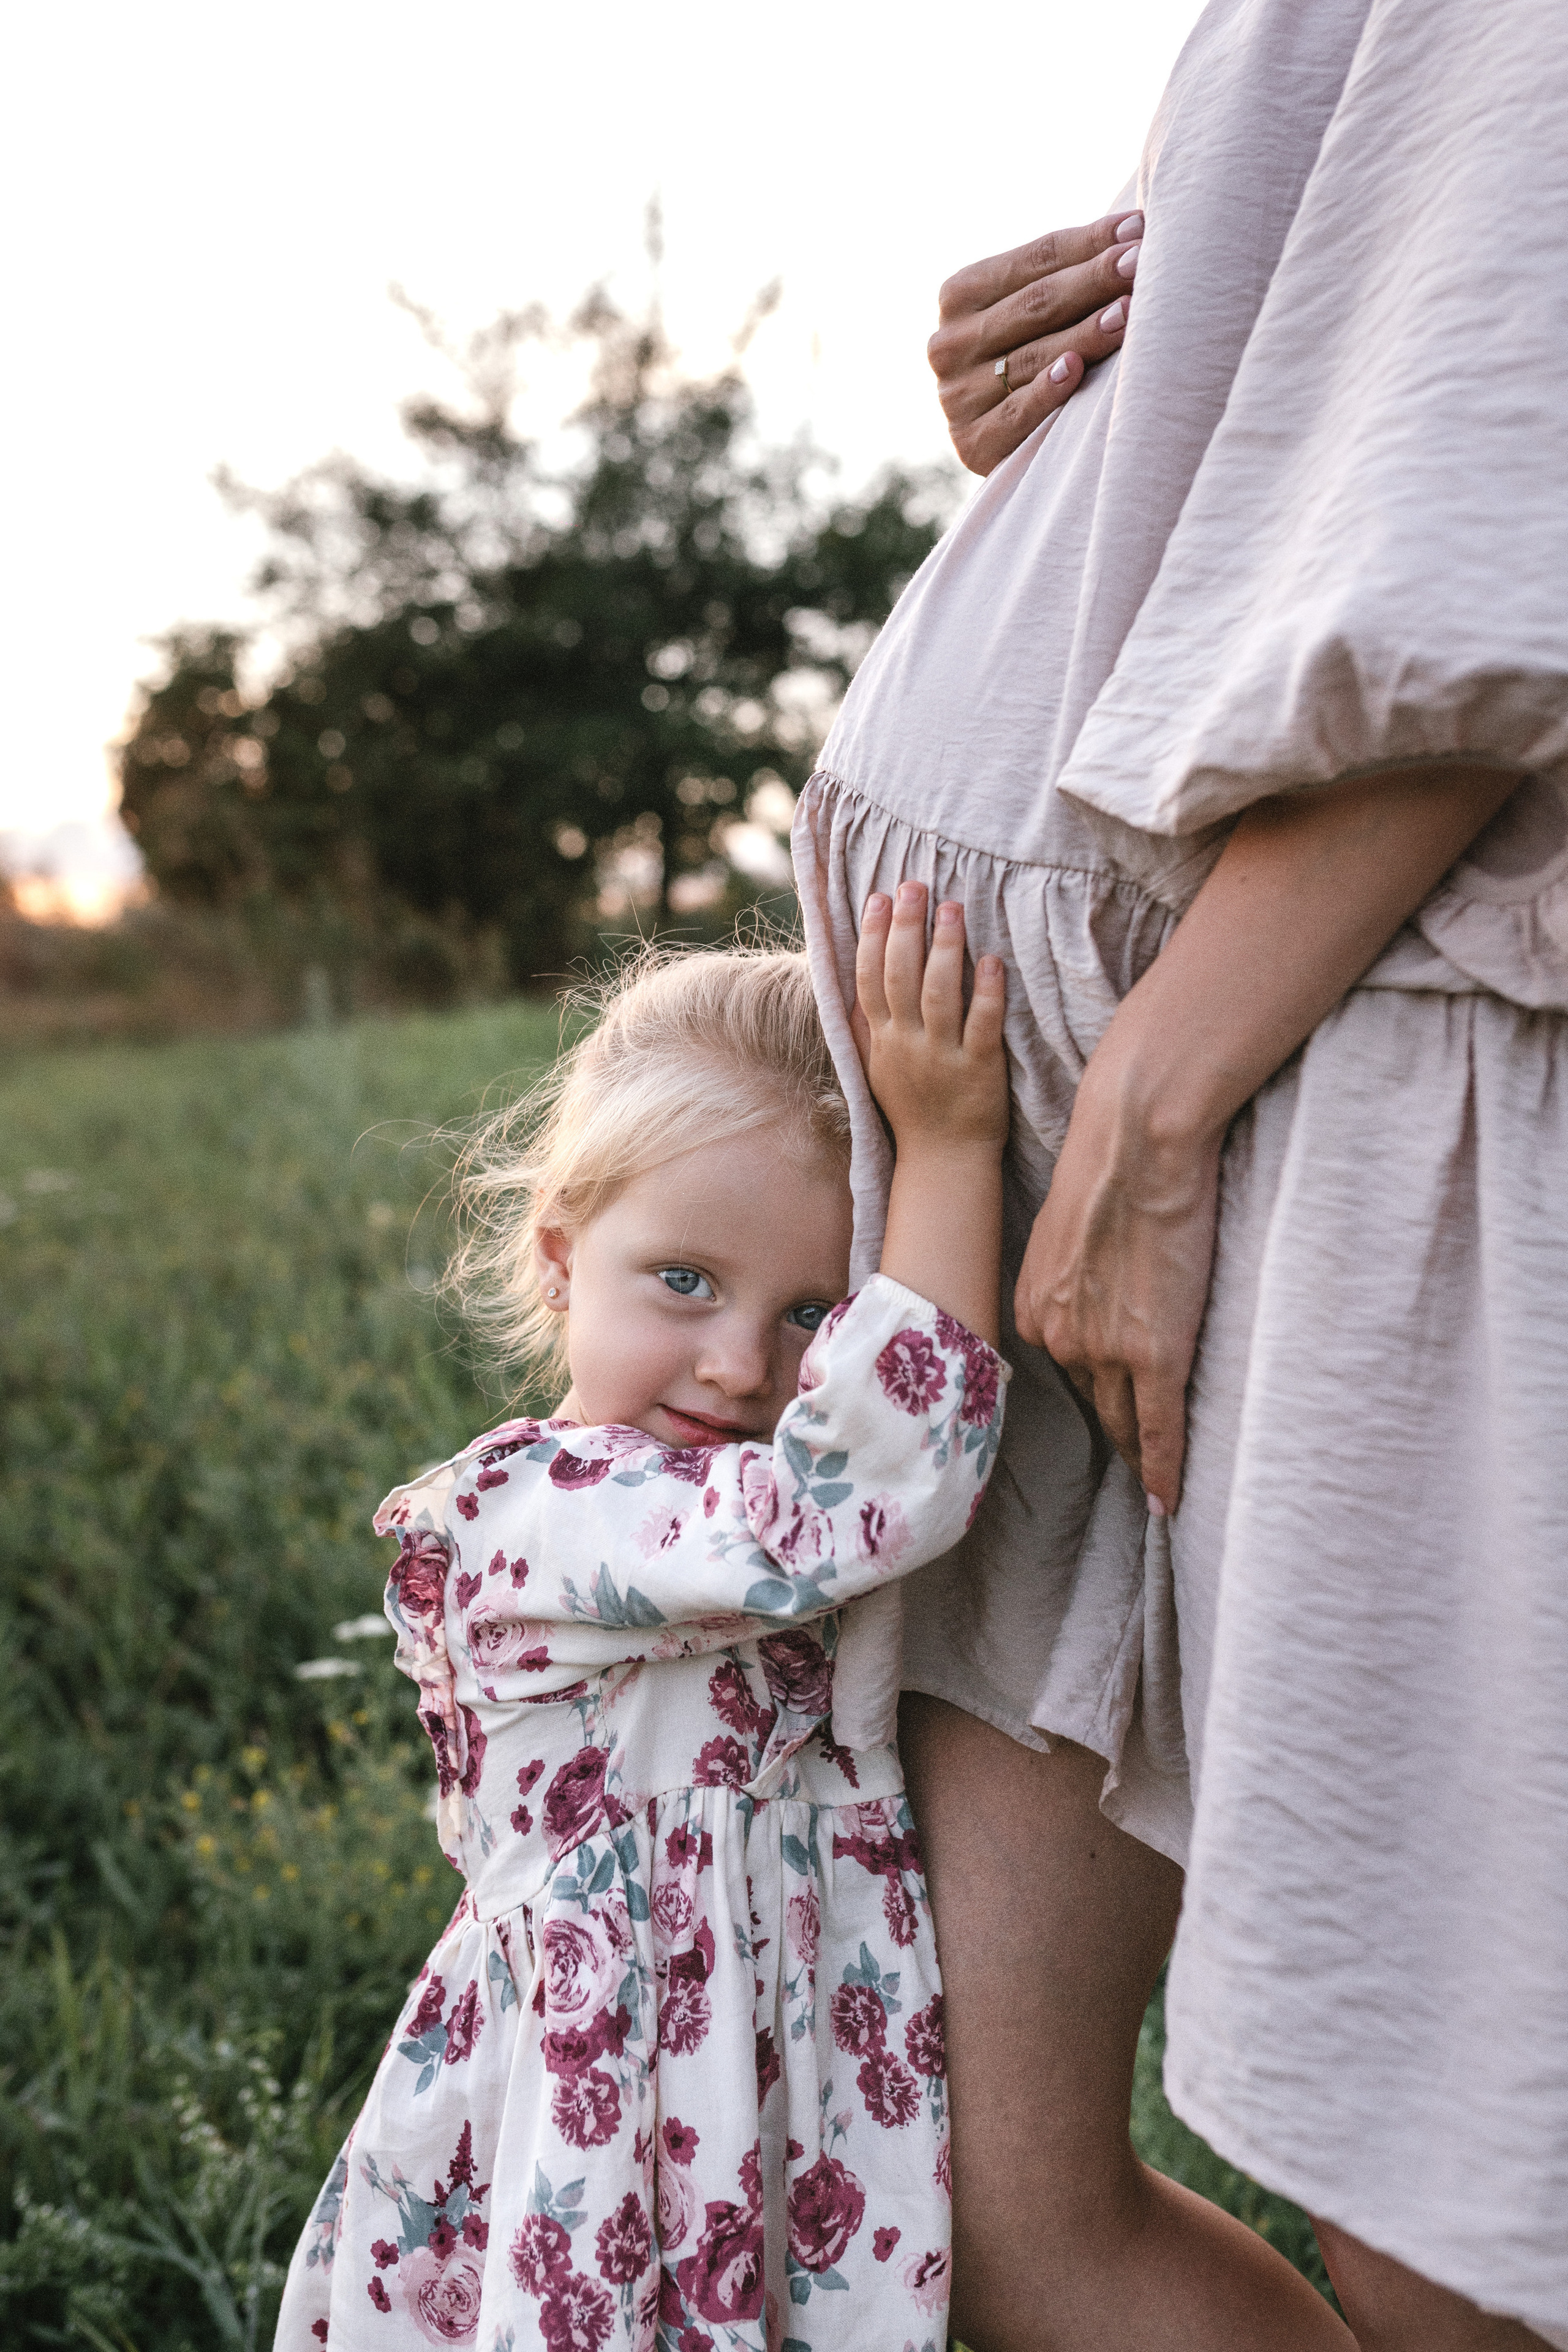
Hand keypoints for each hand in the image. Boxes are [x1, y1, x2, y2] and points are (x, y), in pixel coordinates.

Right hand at [854, 882, 1008, 1344]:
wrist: (944, 1161)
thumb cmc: (915, 1108)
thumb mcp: (879, 1065)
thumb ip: (869, 1023)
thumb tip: (859, 978)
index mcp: (882, 1040)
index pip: (869, 979)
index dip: (872, 936)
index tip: (877, 897)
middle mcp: (907, 1045)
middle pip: (900, 977)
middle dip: (906, 928)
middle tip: (914, 885)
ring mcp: (942, 1057)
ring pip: (939, 995)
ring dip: (945, 949)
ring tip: (952, 907)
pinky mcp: (979, 1069)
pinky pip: (983, 1025)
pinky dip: (987, 992)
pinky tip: (993, 960)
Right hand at [928, 209, 1142, 475]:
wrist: (998, 442)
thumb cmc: (1032, 356)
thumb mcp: (1033, 309)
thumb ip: (1062, 272)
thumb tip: (1135, 227)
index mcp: (959, 294)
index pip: (1034, 259)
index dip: (1089, 243)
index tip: (1139, 229)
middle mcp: (949, 343)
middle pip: (1034, 304)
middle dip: (1094, 280)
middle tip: (1143, 264)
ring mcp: (956, 395)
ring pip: (1031, 357)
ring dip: (1084, 333)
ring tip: (1130, 312)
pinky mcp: (971, 443)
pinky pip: (1016, 413)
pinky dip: (1047, 391)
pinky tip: (1076, 372)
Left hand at [1014, 1045, 1219, 1513]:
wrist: (1137, 1139)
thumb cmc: (1111, 1161)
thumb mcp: (1069, 1222)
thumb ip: (1075, 1265)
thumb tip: (1098, 1276)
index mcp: (1035, 1304)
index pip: (1067, 1365)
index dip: (1094, 1390)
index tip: (1109, 1415)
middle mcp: (1060, 1336)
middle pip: (1095, 1400)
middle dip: (1115, 1430)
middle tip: (1137, 1463)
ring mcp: (1107, 1350)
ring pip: (1126, 1419)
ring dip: (1142, 1453)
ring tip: (1158, 1484)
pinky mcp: (1155, 1353)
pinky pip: (1160, 1428)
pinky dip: (1165, 1468)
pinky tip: (1169, 1501)